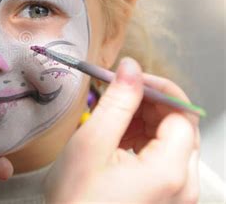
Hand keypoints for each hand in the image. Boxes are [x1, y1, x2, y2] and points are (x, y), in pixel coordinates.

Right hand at [45, 57, 199, 203]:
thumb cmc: (76, 201)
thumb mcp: (91, 145)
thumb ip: (117, 102)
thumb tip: (132, 68)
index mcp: (170, 171)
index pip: (182, 113)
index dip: (158, 87)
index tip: (130, 77)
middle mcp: (184, 185)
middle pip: (180, 127)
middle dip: (151, 103)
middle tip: (119, 92)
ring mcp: (177, 195)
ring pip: (172, 141)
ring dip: (146, 120)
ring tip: (114, 116)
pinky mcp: (166, 199)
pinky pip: (164, 159)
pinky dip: (144, 141)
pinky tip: (119, 138)